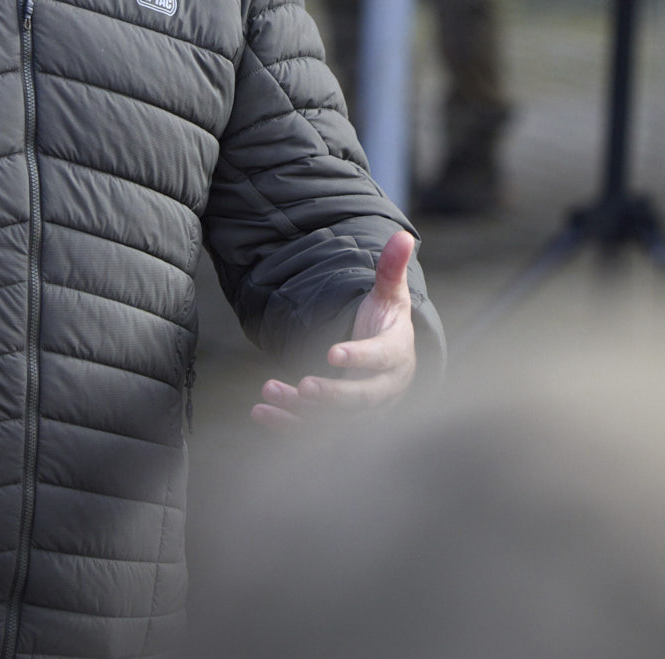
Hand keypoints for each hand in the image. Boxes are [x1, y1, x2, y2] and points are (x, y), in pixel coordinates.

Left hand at [252, 230, 418, 428]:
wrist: (391, 365)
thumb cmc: (387, 326)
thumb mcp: (390, 296)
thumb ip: (391, 269)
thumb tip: (404, 236)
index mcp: (396, 356)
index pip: (380, 359)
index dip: (359, 357)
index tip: (332, 353)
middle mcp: (382, 390)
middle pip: (361, 399)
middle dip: (333, 394)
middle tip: (305, 386)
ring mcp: (361, 412)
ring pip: (334, 418)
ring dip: (301, 409)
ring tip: (269, 391)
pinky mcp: (339, 423)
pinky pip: (314, 429)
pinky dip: (288, 424)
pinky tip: (261, 412)